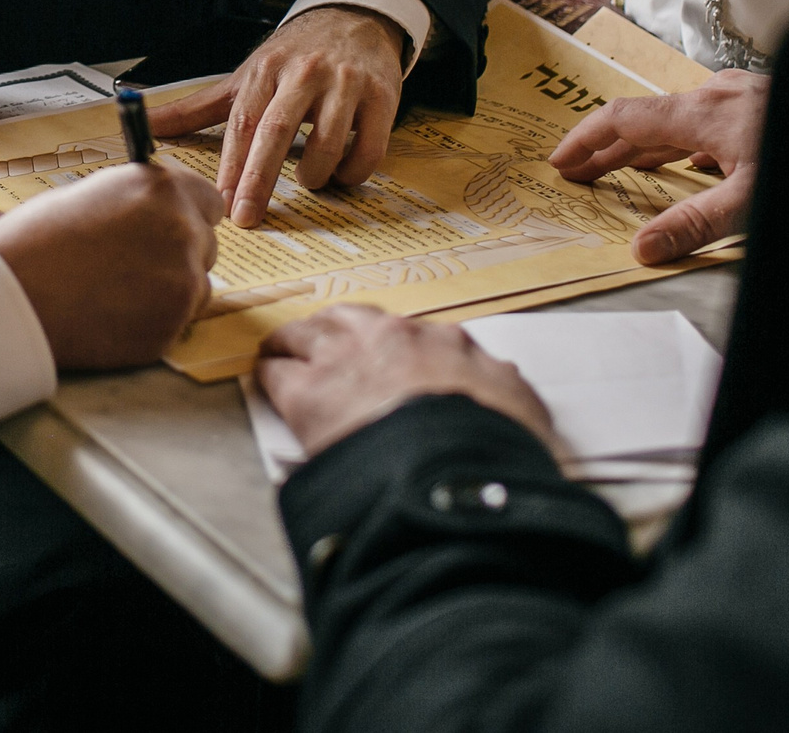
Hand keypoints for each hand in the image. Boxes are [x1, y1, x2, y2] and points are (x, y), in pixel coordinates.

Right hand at [0, 162, 223, 368]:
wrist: (9, 297)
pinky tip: (110, 316)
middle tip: (133, 267)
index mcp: (161, 189)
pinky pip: (175, 323)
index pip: (209, 201)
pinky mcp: (171, 327)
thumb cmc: (34, 241)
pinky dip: (151, 323)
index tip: (169, 228)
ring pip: (196, 288)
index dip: (188, 215)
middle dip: (179, 255)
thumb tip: (153, 214)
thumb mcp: (89, 197)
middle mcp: (182, 230)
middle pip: (207, 245)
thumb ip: (136, 203)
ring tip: (116, 294)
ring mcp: (182, 283)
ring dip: (169, 292)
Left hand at [151, 5, 406, 226]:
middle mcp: (304, 74)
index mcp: (266, 71)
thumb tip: (142, 126)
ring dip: (316, 175)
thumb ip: (195, 108)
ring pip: (329, 143)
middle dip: (259, 178)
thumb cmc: (292, 57)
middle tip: (247, 215)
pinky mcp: (381, 96)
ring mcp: (345, 83)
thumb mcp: (243, 77)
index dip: (230, 167)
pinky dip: (354, 171)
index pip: (242, 123)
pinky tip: (343, 173)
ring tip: (308, 181)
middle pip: (277, 131)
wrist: (354, 18)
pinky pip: (370, 148)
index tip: (218, 203)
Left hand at [257, 306, 555, 456]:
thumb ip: (505, 388)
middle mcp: (390, 338)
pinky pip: (275, 371)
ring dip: (296, 344)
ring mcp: (345, 359)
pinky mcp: (307, 393)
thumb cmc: (490, 446)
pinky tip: (268, 381)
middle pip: (348, 319)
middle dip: (335, 332)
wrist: (452, 470)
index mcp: (443, 342)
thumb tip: (505, 380)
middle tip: (326, 349)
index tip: (385, 362)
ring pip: (305, 333)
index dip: (391, 349)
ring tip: (285, 354)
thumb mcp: (520, 409)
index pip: (408, 334)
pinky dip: (270, 375)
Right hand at [547, 69, 769, 263]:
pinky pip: (709, 122)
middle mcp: (715, 95)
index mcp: (702, 111)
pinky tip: (692, 158)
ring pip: (680, 121)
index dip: (585, 140)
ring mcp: (739, 95)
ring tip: (623, 169)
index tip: (561, 161)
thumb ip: (696, 224)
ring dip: (647, 147)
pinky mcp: (759, 103)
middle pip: (646, 121)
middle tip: (579, 176)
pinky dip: (686, 142)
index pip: (623, 119)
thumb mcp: (752, 201)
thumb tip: (641, 249)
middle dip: (608, 150)